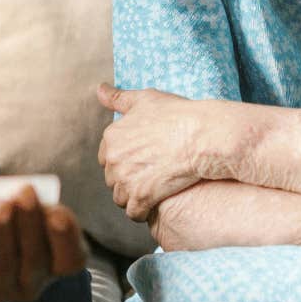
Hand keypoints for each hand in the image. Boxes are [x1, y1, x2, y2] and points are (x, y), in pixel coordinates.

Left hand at [97, 84, 229, 220]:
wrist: (201, 136)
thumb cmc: (176, 115)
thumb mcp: (145, 99)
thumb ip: (118, 98)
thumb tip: (99, 89)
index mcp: (111, 137)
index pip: (106, 157)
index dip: (123, 159)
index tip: (139, 160)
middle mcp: (113, 159)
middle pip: (112, 178)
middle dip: (127, 179)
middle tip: (148, 176)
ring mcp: (126, 180)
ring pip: (120, 197)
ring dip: (133, 197)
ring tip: (151, 192)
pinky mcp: (141, 197)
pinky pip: (134, 213)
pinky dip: (142, 212)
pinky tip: (154, 206)